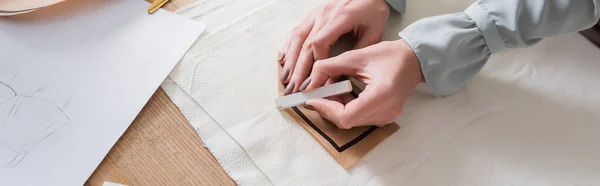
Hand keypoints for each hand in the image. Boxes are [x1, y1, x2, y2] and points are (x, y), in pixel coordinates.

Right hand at [279, 0, 389, 94]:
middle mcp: (323, 15)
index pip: (319, 42)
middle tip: (293, 88)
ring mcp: (315, 14)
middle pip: (304, 44)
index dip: (314, 63)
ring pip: (297, 38)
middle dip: (298, 69)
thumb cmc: (373, 12)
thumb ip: (355, 55)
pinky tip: (283, 59)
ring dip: (290, 60)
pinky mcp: (312, 16)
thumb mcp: (373, 34)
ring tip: (286, 79)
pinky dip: (288, 46)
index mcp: (340, 18)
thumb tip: (338, 79)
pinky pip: (296, 31)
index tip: (315, 81)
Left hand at [302, 40, 423, 128]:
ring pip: (351, 121)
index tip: (312, 98)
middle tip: (319, 91)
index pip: (346, 116)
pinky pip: (359, 118)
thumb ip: (329, 68)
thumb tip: (309, 82)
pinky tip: (344, 92)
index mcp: (381, 96)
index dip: (325, 109)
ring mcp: (386, 117)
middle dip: (328, 106)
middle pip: (346, 121)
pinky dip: (346, 107)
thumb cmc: (389, 55)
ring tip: (333, 87)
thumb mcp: (356, 56)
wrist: (413, 60)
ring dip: (336, 106)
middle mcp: (385, 112)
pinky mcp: (385, 117)